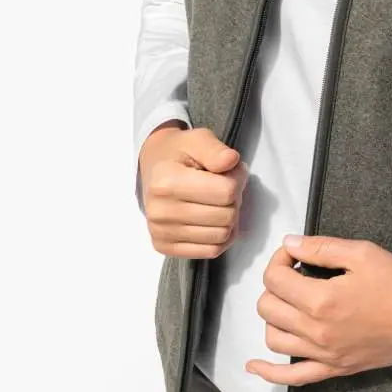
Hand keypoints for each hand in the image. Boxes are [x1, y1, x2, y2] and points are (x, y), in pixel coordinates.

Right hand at [139, 124, 248, 257]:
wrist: (153, 168)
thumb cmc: (179, 153)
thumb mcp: (197, 139)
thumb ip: (215, 149)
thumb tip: (232, 161)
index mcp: (166, 182)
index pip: (227, 191)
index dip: (238, 179)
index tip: (230, 171)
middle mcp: (160, 211)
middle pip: (226, 216)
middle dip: (234, 200)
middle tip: (224, 187)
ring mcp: (161, 232)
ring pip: (222, 236)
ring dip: (229, 219)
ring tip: (217, 202)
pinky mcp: (164, 247)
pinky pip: (210, 251)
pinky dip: (220, 237)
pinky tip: (213, 220)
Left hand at [246, 235, 391, 384]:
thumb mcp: (361, 253)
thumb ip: (320, 247)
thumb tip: (289, 243)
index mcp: (320, 300)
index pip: (274, 278)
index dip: (279, 259)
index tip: (296, 254)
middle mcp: (315, 331)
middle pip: (267, 307)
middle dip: (276, 285)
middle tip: (297, 274)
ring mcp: (322, 354)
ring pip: (273, 338)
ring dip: (275, 316)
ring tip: (293, 302)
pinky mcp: (332, 370)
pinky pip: (292, 378)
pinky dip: (268, 373)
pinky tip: (253, 365)